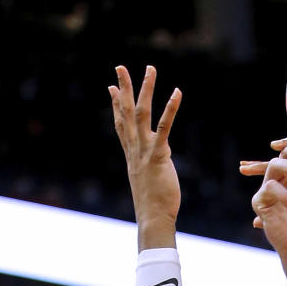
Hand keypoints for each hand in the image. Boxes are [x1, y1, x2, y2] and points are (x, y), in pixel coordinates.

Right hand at [109, 64, 180, 248]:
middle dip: (123, 88)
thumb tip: (159, 157)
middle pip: (125, 112)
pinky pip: (164, 127)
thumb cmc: (153, 205)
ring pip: (142, 113)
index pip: (120, 124)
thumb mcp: (148, 180)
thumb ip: (151, 164)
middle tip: (120, 67)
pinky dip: (170, 108)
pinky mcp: (158, 155)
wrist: (152, 218)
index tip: (110, 87)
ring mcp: (145, 151)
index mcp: (131, 154)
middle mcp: (135, 149)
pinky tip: (176, 92)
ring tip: (150, 69)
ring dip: (145, 89)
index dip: (114, 105)